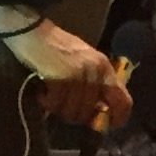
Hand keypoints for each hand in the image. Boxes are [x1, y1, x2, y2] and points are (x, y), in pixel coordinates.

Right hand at [0, 16, 134, 130]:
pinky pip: (56, 104)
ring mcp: (79, 75)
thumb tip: (97, 114)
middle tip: (62, 108)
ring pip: (73, 111)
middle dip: (76, 116)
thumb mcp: (83, 62)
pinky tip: (42, 94)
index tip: (105, 126)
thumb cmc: (56, 47)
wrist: (31, 30)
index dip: (117, 118)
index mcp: (104, 68)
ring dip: (59, 110)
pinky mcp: (61, 78)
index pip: (123, 101)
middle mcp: (95, 72)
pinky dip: (47, 103)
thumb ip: (93, 85)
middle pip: (90, 111)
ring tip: (50, 98)